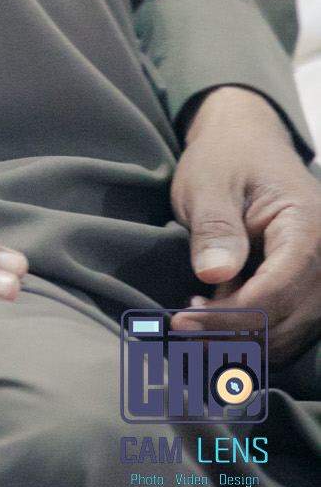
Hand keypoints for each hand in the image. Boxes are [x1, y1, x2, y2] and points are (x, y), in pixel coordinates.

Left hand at [171, 85, 320, 361]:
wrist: (248, 145)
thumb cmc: (227, 158)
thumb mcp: (209, 181)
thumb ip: (215, 226)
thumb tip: (214, 274)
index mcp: (308, 228)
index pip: (276, 292)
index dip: (229, 316)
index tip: (182, 321)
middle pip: (284, 323)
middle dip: (229, 334)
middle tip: (179, 324)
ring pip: (286, 338)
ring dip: (238, 341)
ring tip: (193, 316)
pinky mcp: (309, 295)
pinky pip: (285, 332)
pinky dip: (250, 337)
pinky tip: (214, 317)